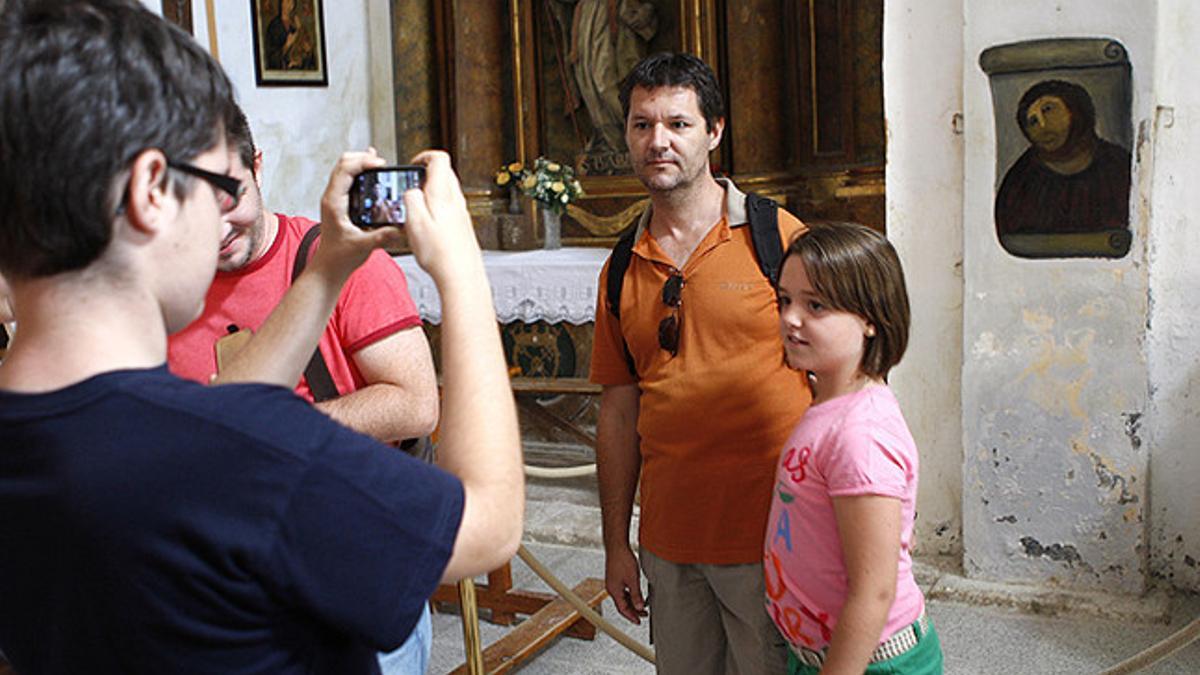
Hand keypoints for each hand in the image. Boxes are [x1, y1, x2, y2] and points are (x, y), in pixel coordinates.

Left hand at [313, 148, 404, 279]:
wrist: (329, 266)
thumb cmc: (339, 257)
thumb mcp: (363, 247)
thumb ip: (381, 237)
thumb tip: (400, 228)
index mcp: (334, 203)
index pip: (345, 170)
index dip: (363, 162)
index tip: (380, 164)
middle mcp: (332, 197)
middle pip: (343, 163)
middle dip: (363, 158)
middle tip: (381, 162)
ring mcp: (334, 198)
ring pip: (344, 168)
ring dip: (361, 162)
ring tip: (378, 163)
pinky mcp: (340, 202)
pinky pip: (347, 178)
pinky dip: (359, 170)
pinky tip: (372, 170)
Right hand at [401, 150, 480, 282]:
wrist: (461, 276)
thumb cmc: (440, 253)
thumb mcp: (414, 221)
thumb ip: (410, 199)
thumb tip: (411, 190)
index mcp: (443, 194)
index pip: (440, 159)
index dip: (424, 156)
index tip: (413, 164)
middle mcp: (456, 201)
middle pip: (445, 173)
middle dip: (426, 173)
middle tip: (411, 184)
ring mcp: (462, 214)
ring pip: (447, 191)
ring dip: (431, 192)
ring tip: (416, 206)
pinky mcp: (463, 227)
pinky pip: (449, 208)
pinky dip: (437, 208)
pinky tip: (427, 225)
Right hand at [605, 545, 647, 623]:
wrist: (617, 546)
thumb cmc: (623, 560)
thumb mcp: (633, 580)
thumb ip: (636, 595)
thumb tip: (639, 608)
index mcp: (614, 591)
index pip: (623, 609)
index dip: (631, 617)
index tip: (639, 622)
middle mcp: (611, 588)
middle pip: (622, 605)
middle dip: (633, 611)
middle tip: (644, 615)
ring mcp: (612, 583)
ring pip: (623, 598)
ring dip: (632, 603)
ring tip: (643, 606)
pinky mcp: (615, 578)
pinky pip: (622, 591)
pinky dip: (630, 595)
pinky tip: (636, 594)